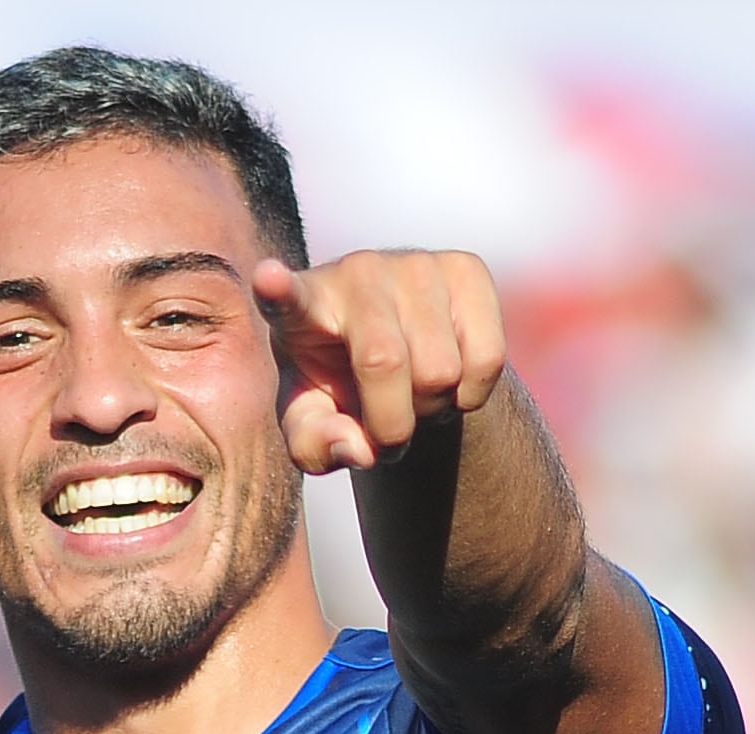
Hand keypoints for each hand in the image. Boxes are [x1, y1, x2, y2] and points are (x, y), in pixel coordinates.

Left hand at [254, 250, 505, 474]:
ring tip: (414, 398)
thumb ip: (316, 445)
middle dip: (392, 425)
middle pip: (385, 363)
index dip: (278, 290)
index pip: (287, 300)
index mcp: (301, 309)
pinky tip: (449, 382)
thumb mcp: (312, 426)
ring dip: (432, 410)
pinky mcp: (467, 267)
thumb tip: (359, 449)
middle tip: (387, 433)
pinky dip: (471, 396)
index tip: (267, 277)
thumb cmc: (338, 390)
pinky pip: (487, 359)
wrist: (400, 357)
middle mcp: (356, 273)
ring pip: (441, 370)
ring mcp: (414, 264)